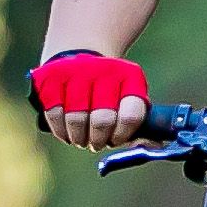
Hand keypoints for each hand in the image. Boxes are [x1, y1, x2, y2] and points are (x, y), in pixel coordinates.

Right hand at [29, 48, 148, 150]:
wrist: (76, 60)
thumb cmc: (107, 95)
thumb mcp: (127, 103)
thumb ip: (140, 127)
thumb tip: (156, 146)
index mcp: (130, 77)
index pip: (131, 114)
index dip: (123, 135)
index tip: (115, 140)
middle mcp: (104, 70)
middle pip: (102, 121)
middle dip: (99, 140)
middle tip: (96, 143)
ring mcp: (75, 72)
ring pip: (77, 121)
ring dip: (79, 139)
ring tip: (82, 138)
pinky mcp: (50, 78)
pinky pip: (55, 115)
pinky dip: (61, 132)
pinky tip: (67, 132)